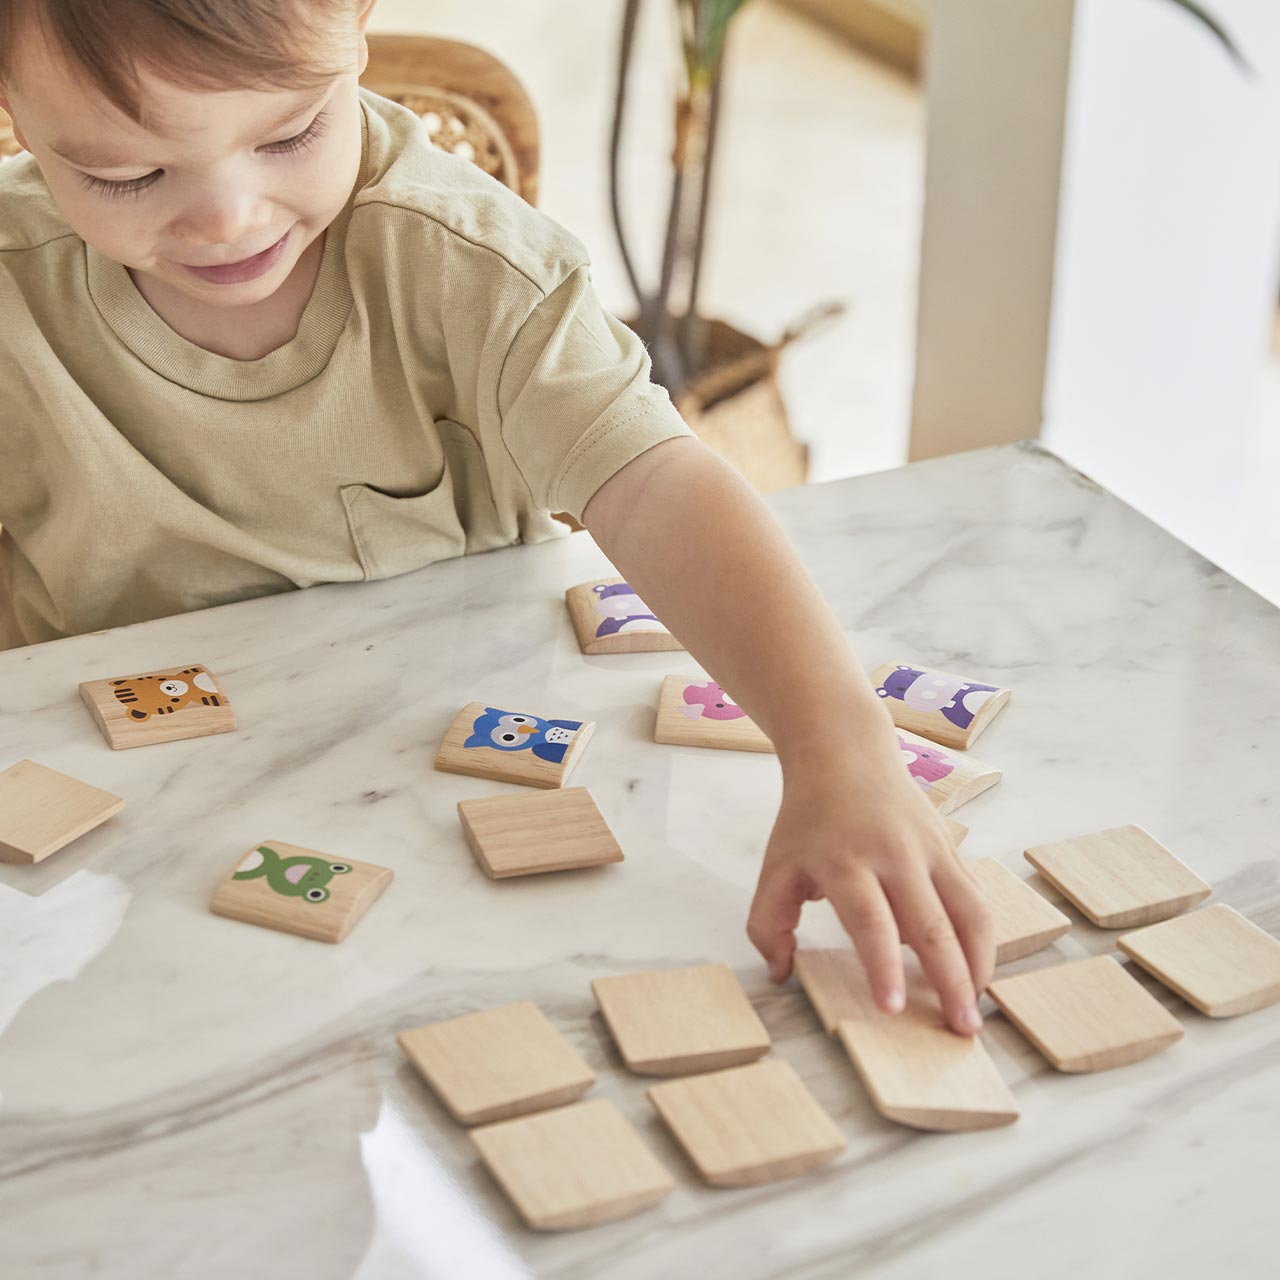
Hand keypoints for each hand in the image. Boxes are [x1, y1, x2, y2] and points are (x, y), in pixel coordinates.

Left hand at [746, 737, 994, 1035]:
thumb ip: (767, 922)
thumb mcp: (775, 865)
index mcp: (845, 861)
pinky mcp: (951, 849)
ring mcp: (930, 851)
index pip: (869, 921)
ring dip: (979, 964)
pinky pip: (975, 900)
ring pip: (968, 912)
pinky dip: (982, 939)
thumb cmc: (809, 817)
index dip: (883, 966)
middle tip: (962, 1030)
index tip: (892, 1008)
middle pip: (930, 924)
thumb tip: (782, 972)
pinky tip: (976, 971)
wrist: (845, 751)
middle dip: (949, 980)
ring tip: (977, 1009)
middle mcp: (895, 856)